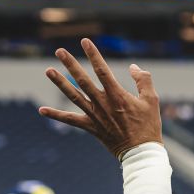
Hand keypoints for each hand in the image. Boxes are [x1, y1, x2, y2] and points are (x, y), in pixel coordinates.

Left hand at [38, 38, 162, 158]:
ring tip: (48, 70)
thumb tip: (133, 66)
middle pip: (82, 80)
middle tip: (59, 51)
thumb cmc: (148, 125)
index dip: (93, 54)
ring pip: (73, 96)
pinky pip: (70, 120)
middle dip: (71, 64)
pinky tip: (42, 110)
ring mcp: (94, 116)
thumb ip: (143, 80)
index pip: (102, 70)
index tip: (85, 41)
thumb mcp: (151, 100)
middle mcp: (102, 103)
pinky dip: (56, 115)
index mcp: (117, 95)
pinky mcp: (90, 127)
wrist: (140, 152)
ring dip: (60, 83)